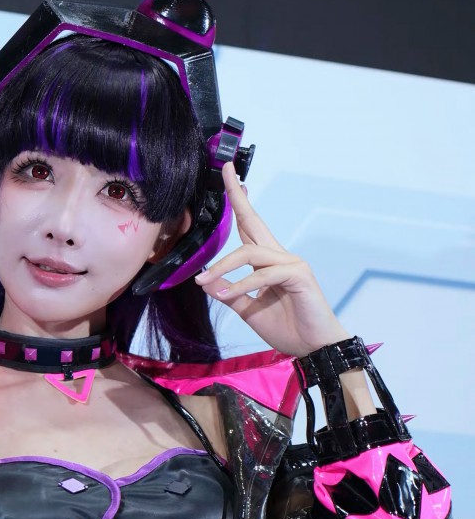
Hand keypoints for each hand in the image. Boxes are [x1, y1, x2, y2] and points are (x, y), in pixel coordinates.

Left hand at [195, 163, 350, 357]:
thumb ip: (229, 293)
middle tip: (226, 170)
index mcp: (267, 263)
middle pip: (254, 221)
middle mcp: (280, 257)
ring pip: (250, 252)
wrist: (313, 348)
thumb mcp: (247, 310)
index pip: (249, 228)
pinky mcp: (299, 275)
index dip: (238, 203)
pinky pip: (263, 275)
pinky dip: (242, 285)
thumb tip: (206, 281)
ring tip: (204, 282)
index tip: (229, 177)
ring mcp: (291, 264)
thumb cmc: (286, 328)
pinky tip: (227, 296)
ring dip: (223, 267)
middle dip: (238, 196)